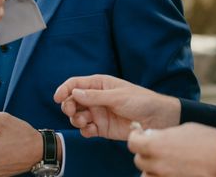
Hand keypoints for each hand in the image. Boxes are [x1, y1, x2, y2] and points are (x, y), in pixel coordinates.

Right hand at [53, 74, 179, 139]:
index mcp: (99, 84)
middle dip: (69, 106)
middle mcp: (95, 98)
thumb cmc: (141, 100)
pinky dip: (85, 131)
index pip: (75, 84)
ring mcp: (98, 113)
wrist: (158, 119)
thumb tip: (74, 92)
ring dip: (77, 119)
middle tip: (73, 112)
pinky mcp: (102, 128)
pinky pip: (87, 130)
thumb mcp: (118, 96)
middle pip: (73, 100)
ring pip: (78, 116)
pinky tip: (91, 130)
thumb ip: (95, 96)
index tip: (57, 98)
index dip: (64, 89)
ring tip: (85, 122)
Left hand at [128, 123, 215, 176]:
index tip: (141, 135)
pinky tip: (173, 172)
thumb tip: (154, 137)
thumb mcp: (184, 130)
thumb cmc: (210, 142)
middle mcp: (158, 164)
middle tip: (156, 149)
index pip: (132, 143)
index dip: (136, 138)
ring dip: (152, 170)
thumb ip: (164, 135)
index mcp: (156, 145)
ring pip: (147, 176)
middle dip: (145, 154)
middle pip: (139, 161)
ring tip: (165, 163)